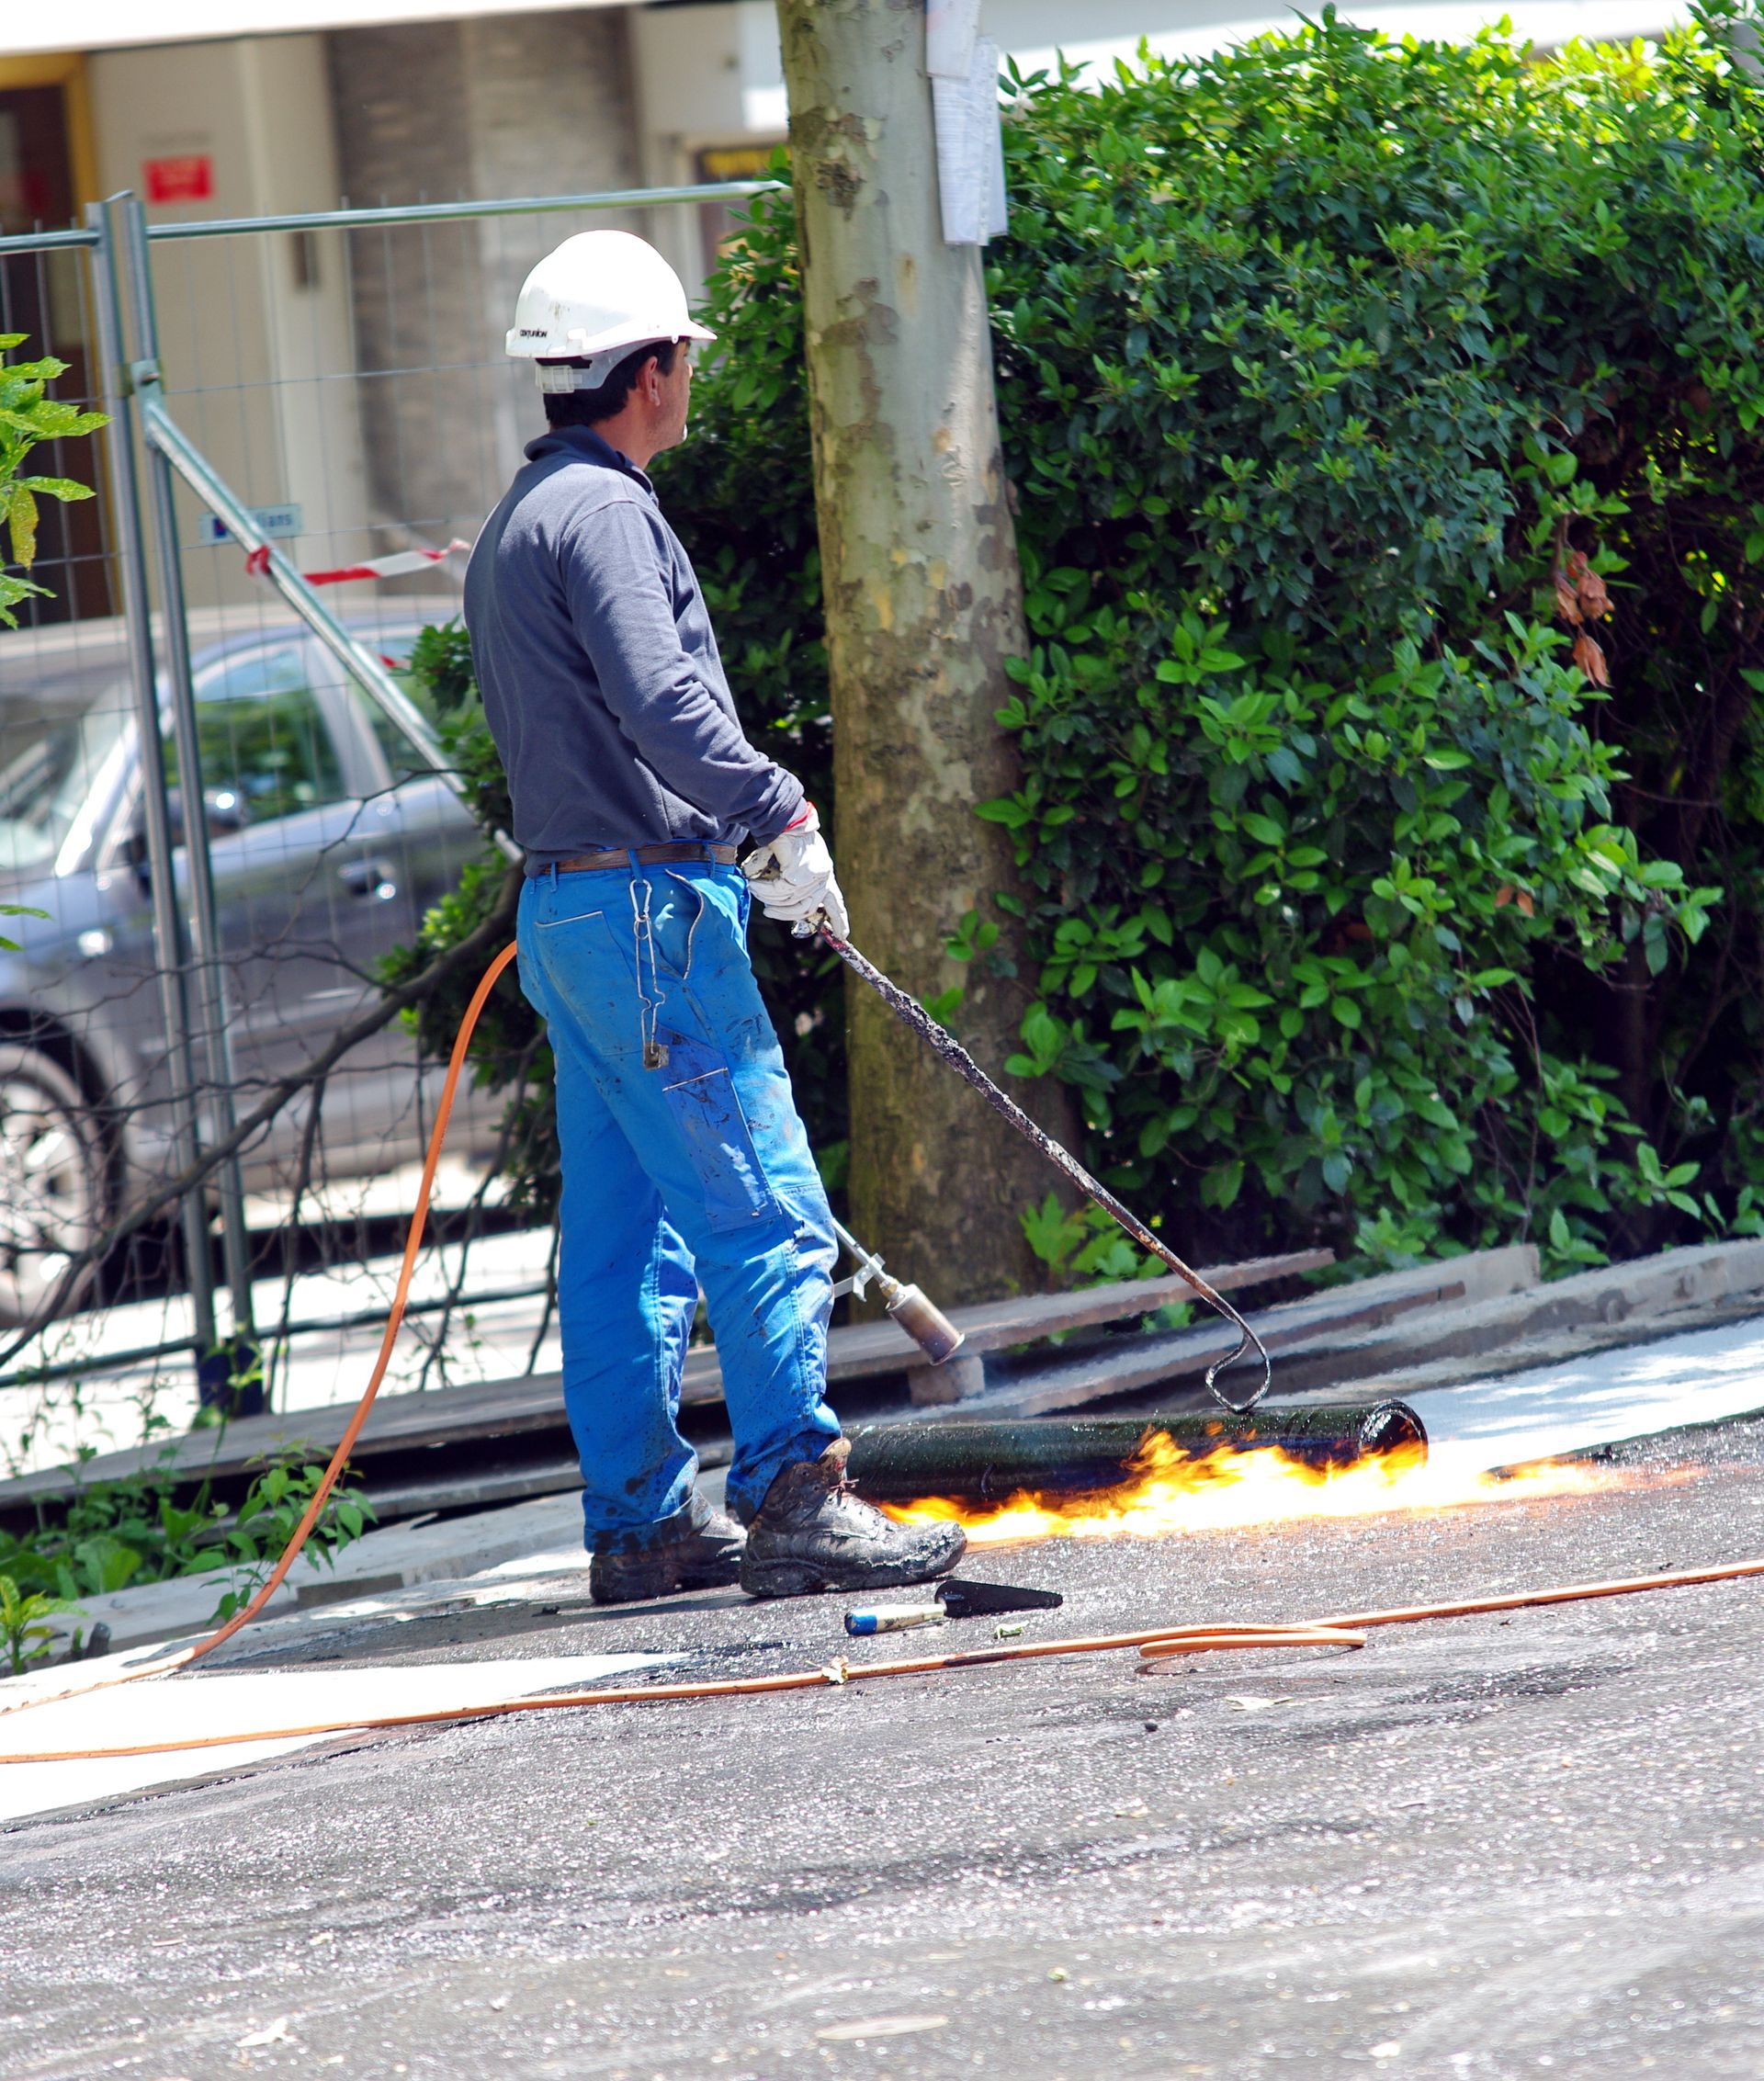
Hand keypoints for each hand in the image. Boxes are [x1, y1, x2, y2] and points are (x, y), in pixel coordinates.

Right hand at [742, 803, 850, 938]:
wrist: (782, 819)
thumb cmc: (783, 837)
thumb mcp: (791, 861)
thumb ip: (789, 882)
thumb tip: (776, 904)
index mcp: (824, 873)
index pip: (835, 902)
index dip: (839, 920)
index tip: (843, 936)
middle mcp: (823, 876)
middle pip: (806, 909)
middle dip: (784, 914)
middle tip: (768, 912)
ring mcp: (813, 876)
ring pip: (789, 901)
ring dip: (769, 898)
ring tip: (756, 888)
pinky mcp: (799, 874)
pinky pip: (779, 892)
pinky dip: (764, 889)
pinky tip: (755, 882)